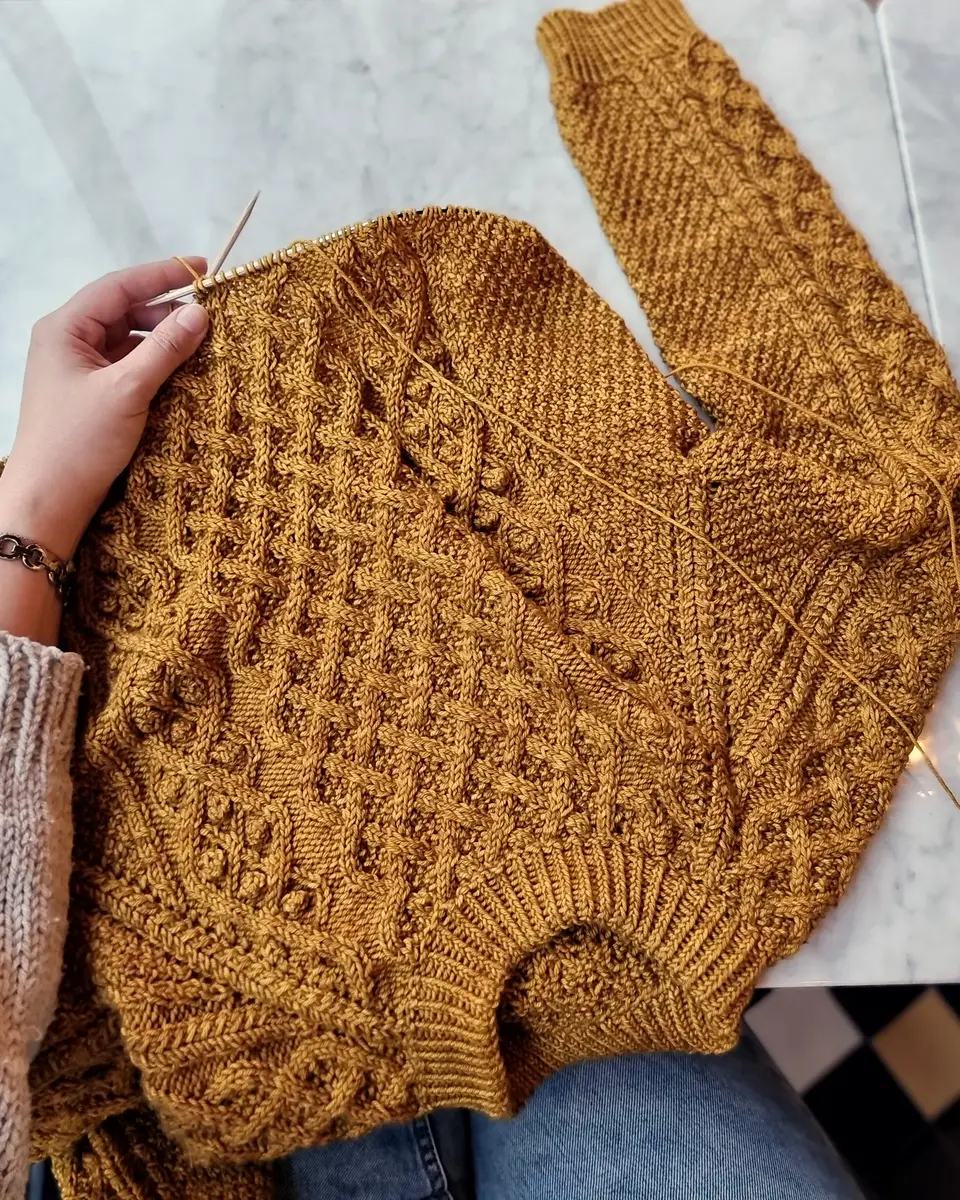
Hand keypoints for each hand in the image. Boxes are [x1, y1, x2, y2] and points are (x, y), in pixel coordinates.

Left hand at [0, 258, 208, 644]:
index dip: (162, 274)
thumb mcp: (128, 391)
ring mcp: (76, 368)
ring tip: (200, 343)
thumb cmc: (79, 443)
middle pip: (122, 310)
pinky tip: (179, 372)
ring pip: (126, 339)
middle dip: (165, 309)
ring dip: (161, 338)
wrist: (49, 500)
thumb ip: (165, 349)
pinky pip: (125, 365)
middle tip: (209, 313)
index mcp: (65, 329)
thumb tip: (200, 313)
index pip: (118, 286)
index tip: (202, 268)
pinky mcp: (88, 394)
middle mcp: (67, 341)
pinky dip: (152, 363)